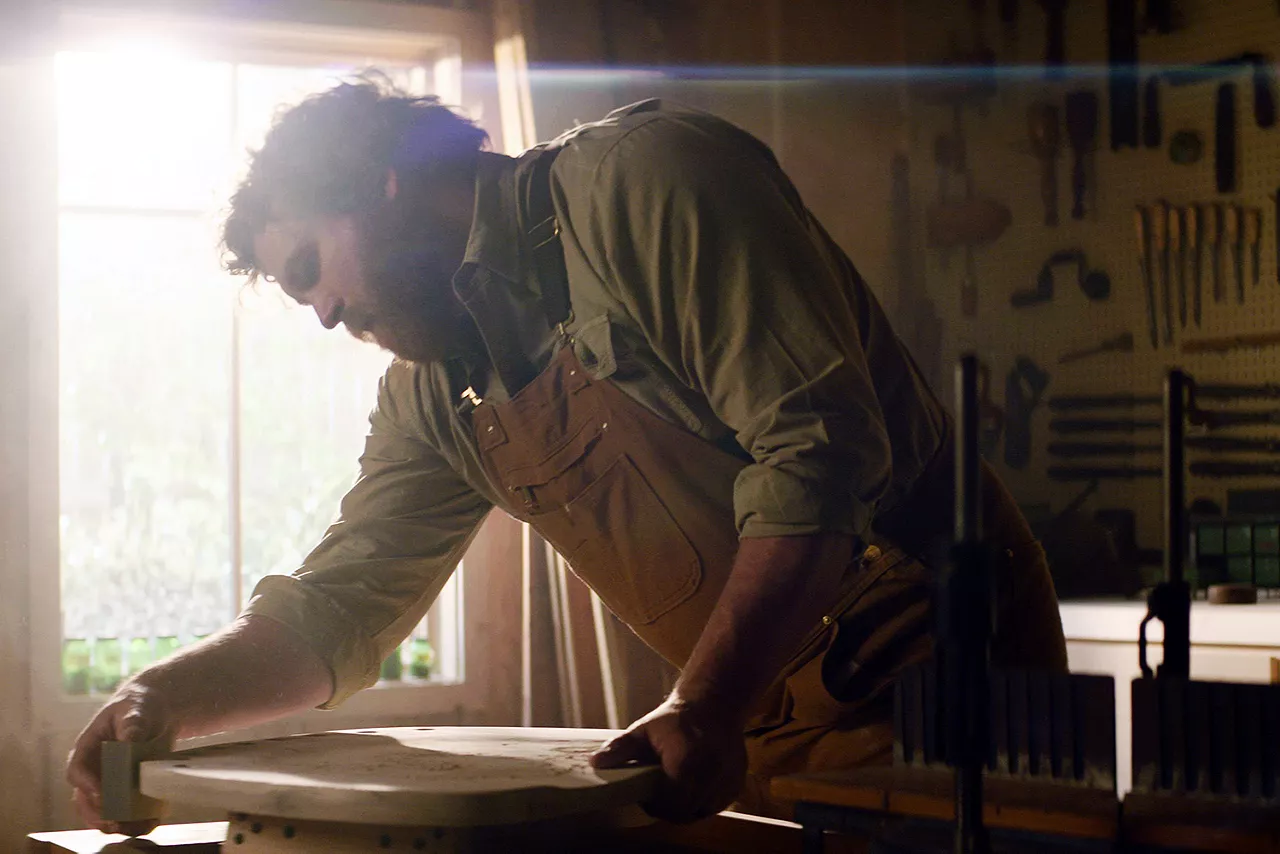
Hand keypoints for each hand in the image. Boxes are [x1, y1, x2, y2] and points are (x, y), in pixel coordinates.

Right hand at [66, 680, 177, 835]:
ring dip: (116, 823)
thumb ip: (132, 722)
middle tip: (114, 823)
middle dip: (97, 814)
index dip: (86, 785)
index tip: (101, 795)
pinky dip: (135, 820)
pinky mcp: (125, 790)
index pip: (78, 770)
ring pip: (102, 810)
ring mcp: (108, 782)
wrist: (155, 712)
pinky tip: (151, 822)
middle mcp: (93, 769)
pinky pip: (124, 810)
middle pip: (84, 798)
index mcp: (88, 748)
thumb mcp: (136, 708)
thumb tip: (129, 739)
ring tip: (135, 829)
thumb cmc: (139, 706)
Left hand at [590, 696, 747, 822]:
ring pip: (703, 811)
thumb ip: (620, 748)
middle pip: (686, 813)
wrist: (715, 704)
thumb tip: (596, 763)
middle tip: (660, 793)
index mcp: (686, 762)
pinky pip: (717, 804)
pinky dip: (705, 799)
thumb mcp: (644, 729)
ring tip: (677, 786)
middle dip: (670, 808)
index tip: (648, 795)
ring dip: (688, 806)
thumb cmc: (676, 718)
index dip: (656, 806)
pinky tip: (695, 782)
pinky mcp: (737, 782)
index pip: (670, 805)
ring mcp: (728, 779)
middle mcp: (711, 773)